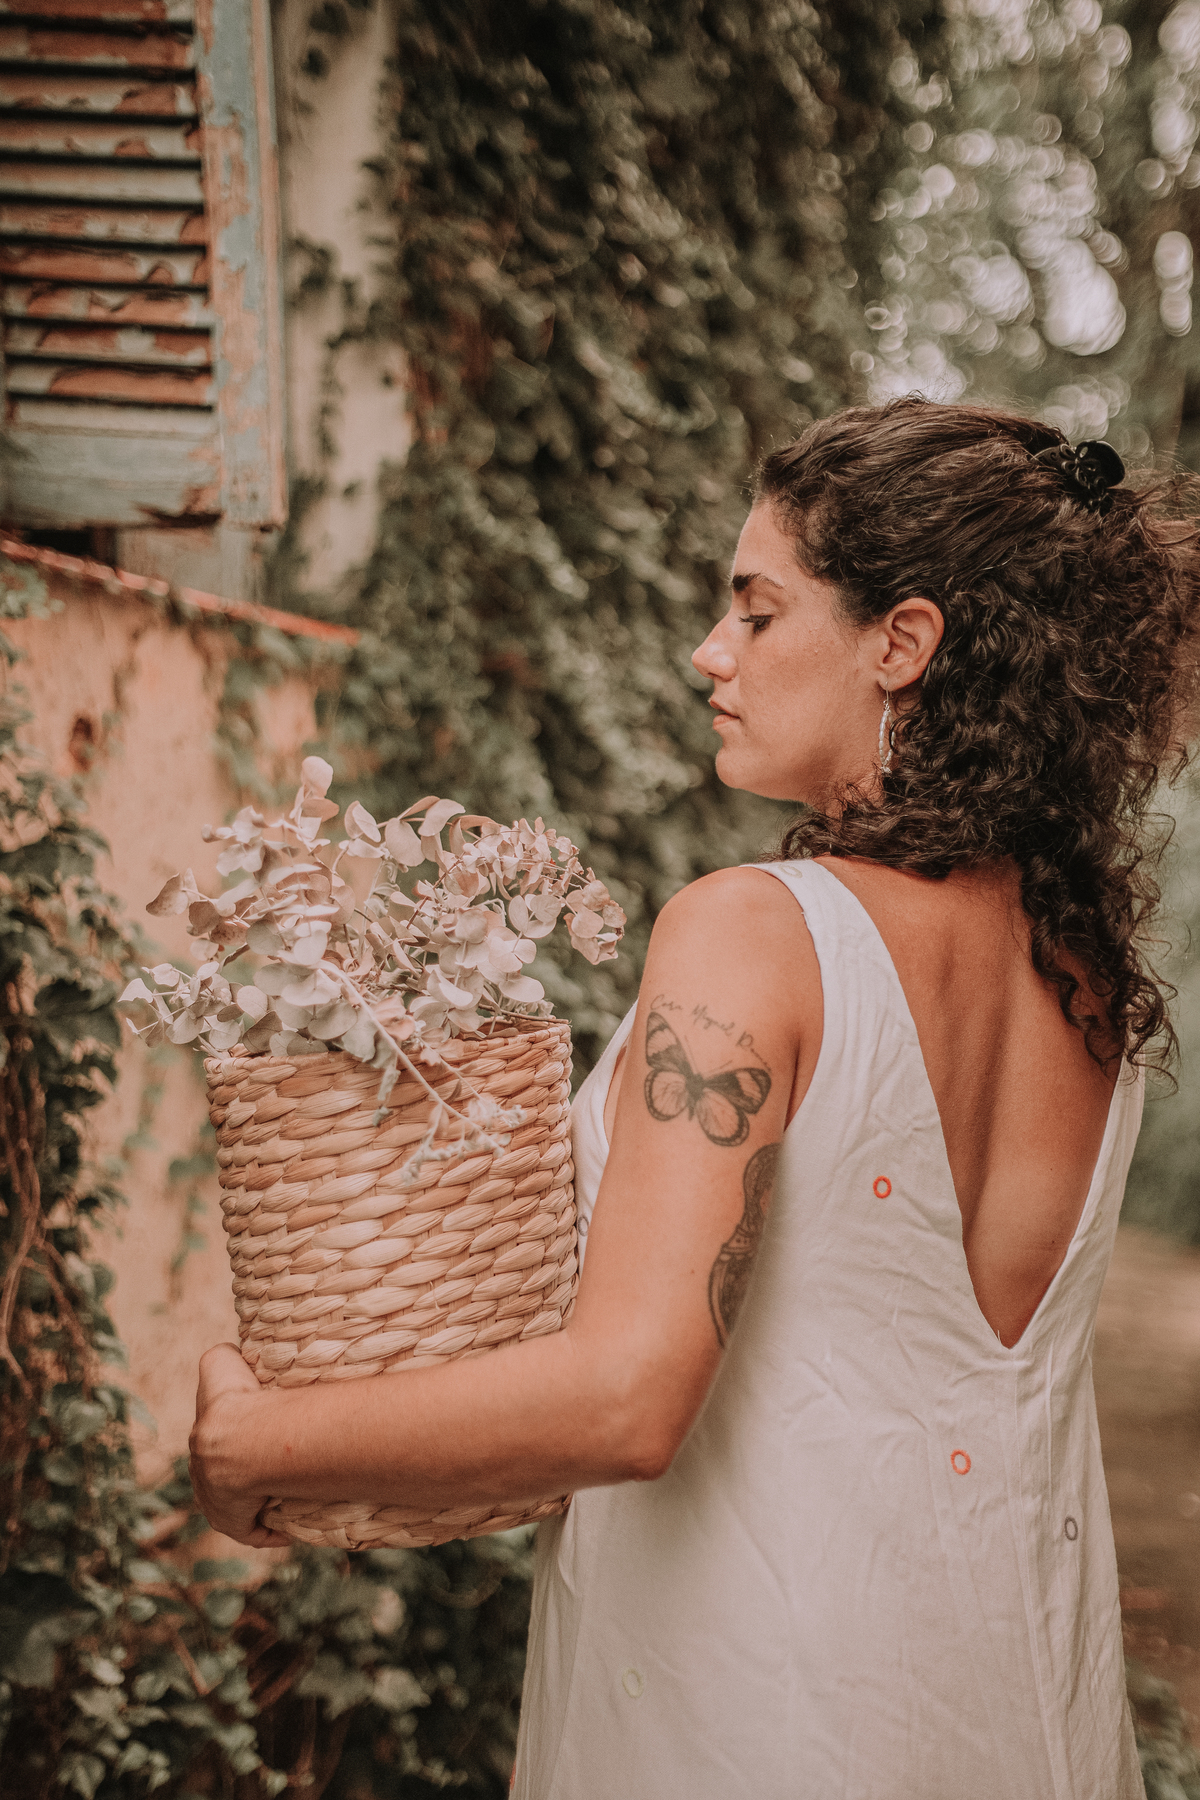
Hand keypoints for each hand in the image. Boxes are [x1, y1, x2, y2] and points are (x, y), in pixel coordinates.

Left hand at [189, 1344, 290, 1547]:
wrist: (242, 1440)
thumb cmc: (238, 1397)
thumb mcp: (220, 1363)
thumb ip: (222, 1357)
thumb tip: (238, 1355)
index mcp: (203, 1439)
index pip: (213, 1443)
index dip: (234, 1442)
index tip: (259, 1441)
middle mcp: (203, 1473)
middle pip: (224, 1476)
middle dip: (248, 1474)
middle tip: (283, 1465)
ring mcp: (215, 1500)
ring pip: (239, 1503)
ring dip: (260, 1500)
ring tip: (291, 1492)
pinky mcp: (231, 1521)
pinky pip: (252, 1531)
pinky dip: (270, 1531)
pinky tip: (287, 1528)